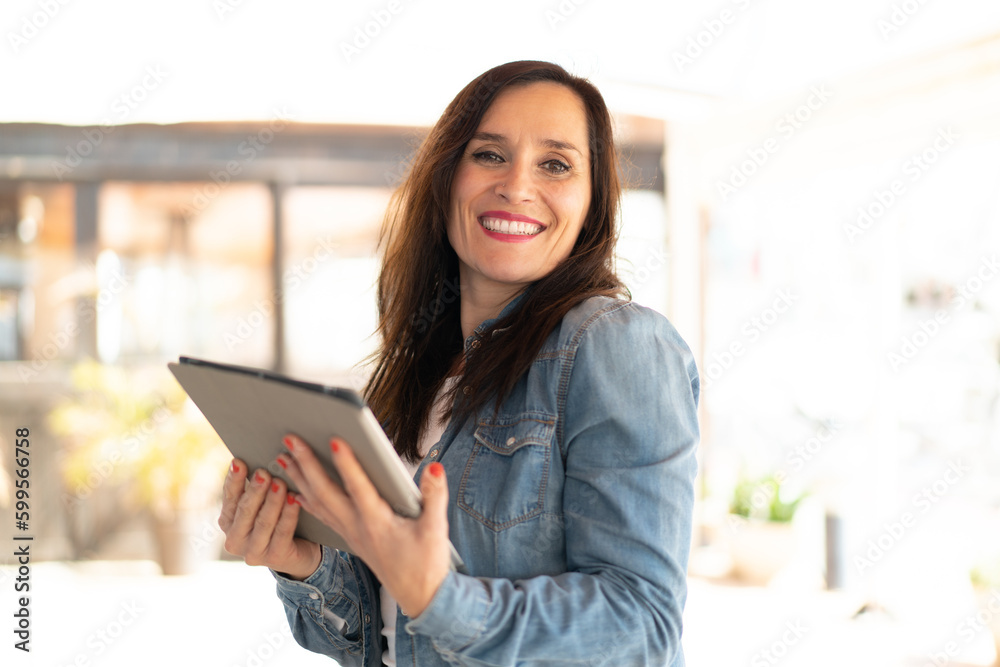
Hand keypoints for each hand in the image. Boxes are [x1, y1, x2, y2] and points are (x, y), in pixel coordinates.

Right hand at [218, 458, 321, 580]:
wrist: (299, 552)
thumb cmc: (277, 520)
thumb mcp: (262, 505)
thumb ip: (255, 488)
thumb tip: (259, 461)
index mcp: (227, 522)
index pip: (229, 497)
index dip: (234, 479)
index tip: (239, 462)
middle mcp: (235, 539)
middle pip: (245, 510)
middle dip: (255, 490)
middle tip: (263, 472)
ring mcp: (253, 552)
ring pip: (264, 522)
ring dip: (272, 501)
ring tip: (280, 483)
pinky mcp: (274, 558)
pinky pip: (283, 532)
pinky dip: (289, 514)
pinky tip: (294, 499)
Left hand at [279, 434, 451, 617]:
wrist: (419, 595)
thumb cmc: (426, 563)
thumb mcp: (436, 529)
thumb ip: (435, 495)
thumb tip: (435, 467)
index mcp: (378, 523)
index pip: (358, 488)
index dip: (347, 464)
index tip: (334, 441)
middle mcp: (358, 527)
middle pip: (325, 492)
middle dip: (306, 464)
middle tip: (290, 439)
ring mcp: (350, 533)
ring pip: (317, 502)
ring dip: (299, 478)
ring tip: (282, 457)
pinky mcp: (349, 537)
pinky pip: (321, 515)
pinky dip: (305, 499)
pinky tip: (295, 490)